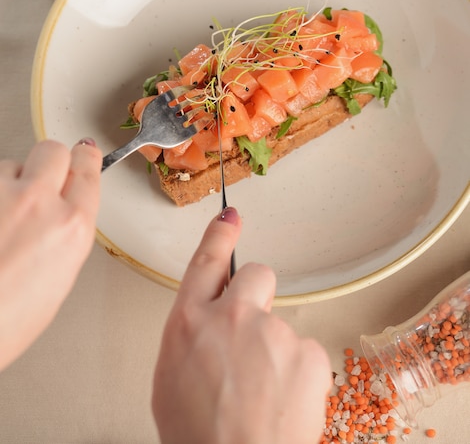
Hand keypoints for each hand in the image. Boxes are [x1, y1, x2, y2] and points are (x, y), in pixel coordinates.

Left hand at [0, 139, 101, 370]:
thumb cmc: (6, 321)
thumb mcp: (59, 278)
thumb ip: (66, 232)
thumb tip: (63, 209)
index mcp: (70, 226)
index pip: (87, 169)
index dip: (85, 158)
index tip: (84, 151)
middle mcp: (37, 203)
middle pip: (52, 150)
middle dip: (50, 161)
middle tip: (42, 177)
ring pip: (10, 164)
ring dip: (9, 183)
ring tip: (2, 217)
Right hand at [152, 207, 330, 443]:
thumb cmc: (198, 437)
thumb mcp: (171, 379)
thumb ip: (193, 337)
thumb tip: (208, 327)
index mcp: (190, 323)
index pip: (206, 262)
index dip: (220, 234)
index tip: (230, 216)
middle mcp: (231, 317)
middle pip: (257, 274)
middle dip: (258, 291)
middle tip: (254, 332)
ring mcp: (272, 332)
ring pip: (282, 324)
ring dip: (276, 350)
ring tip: (263, 393)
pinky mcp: (307, 353)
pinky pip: (306, 353)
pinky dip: (298, 374)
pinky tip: (283, 402)